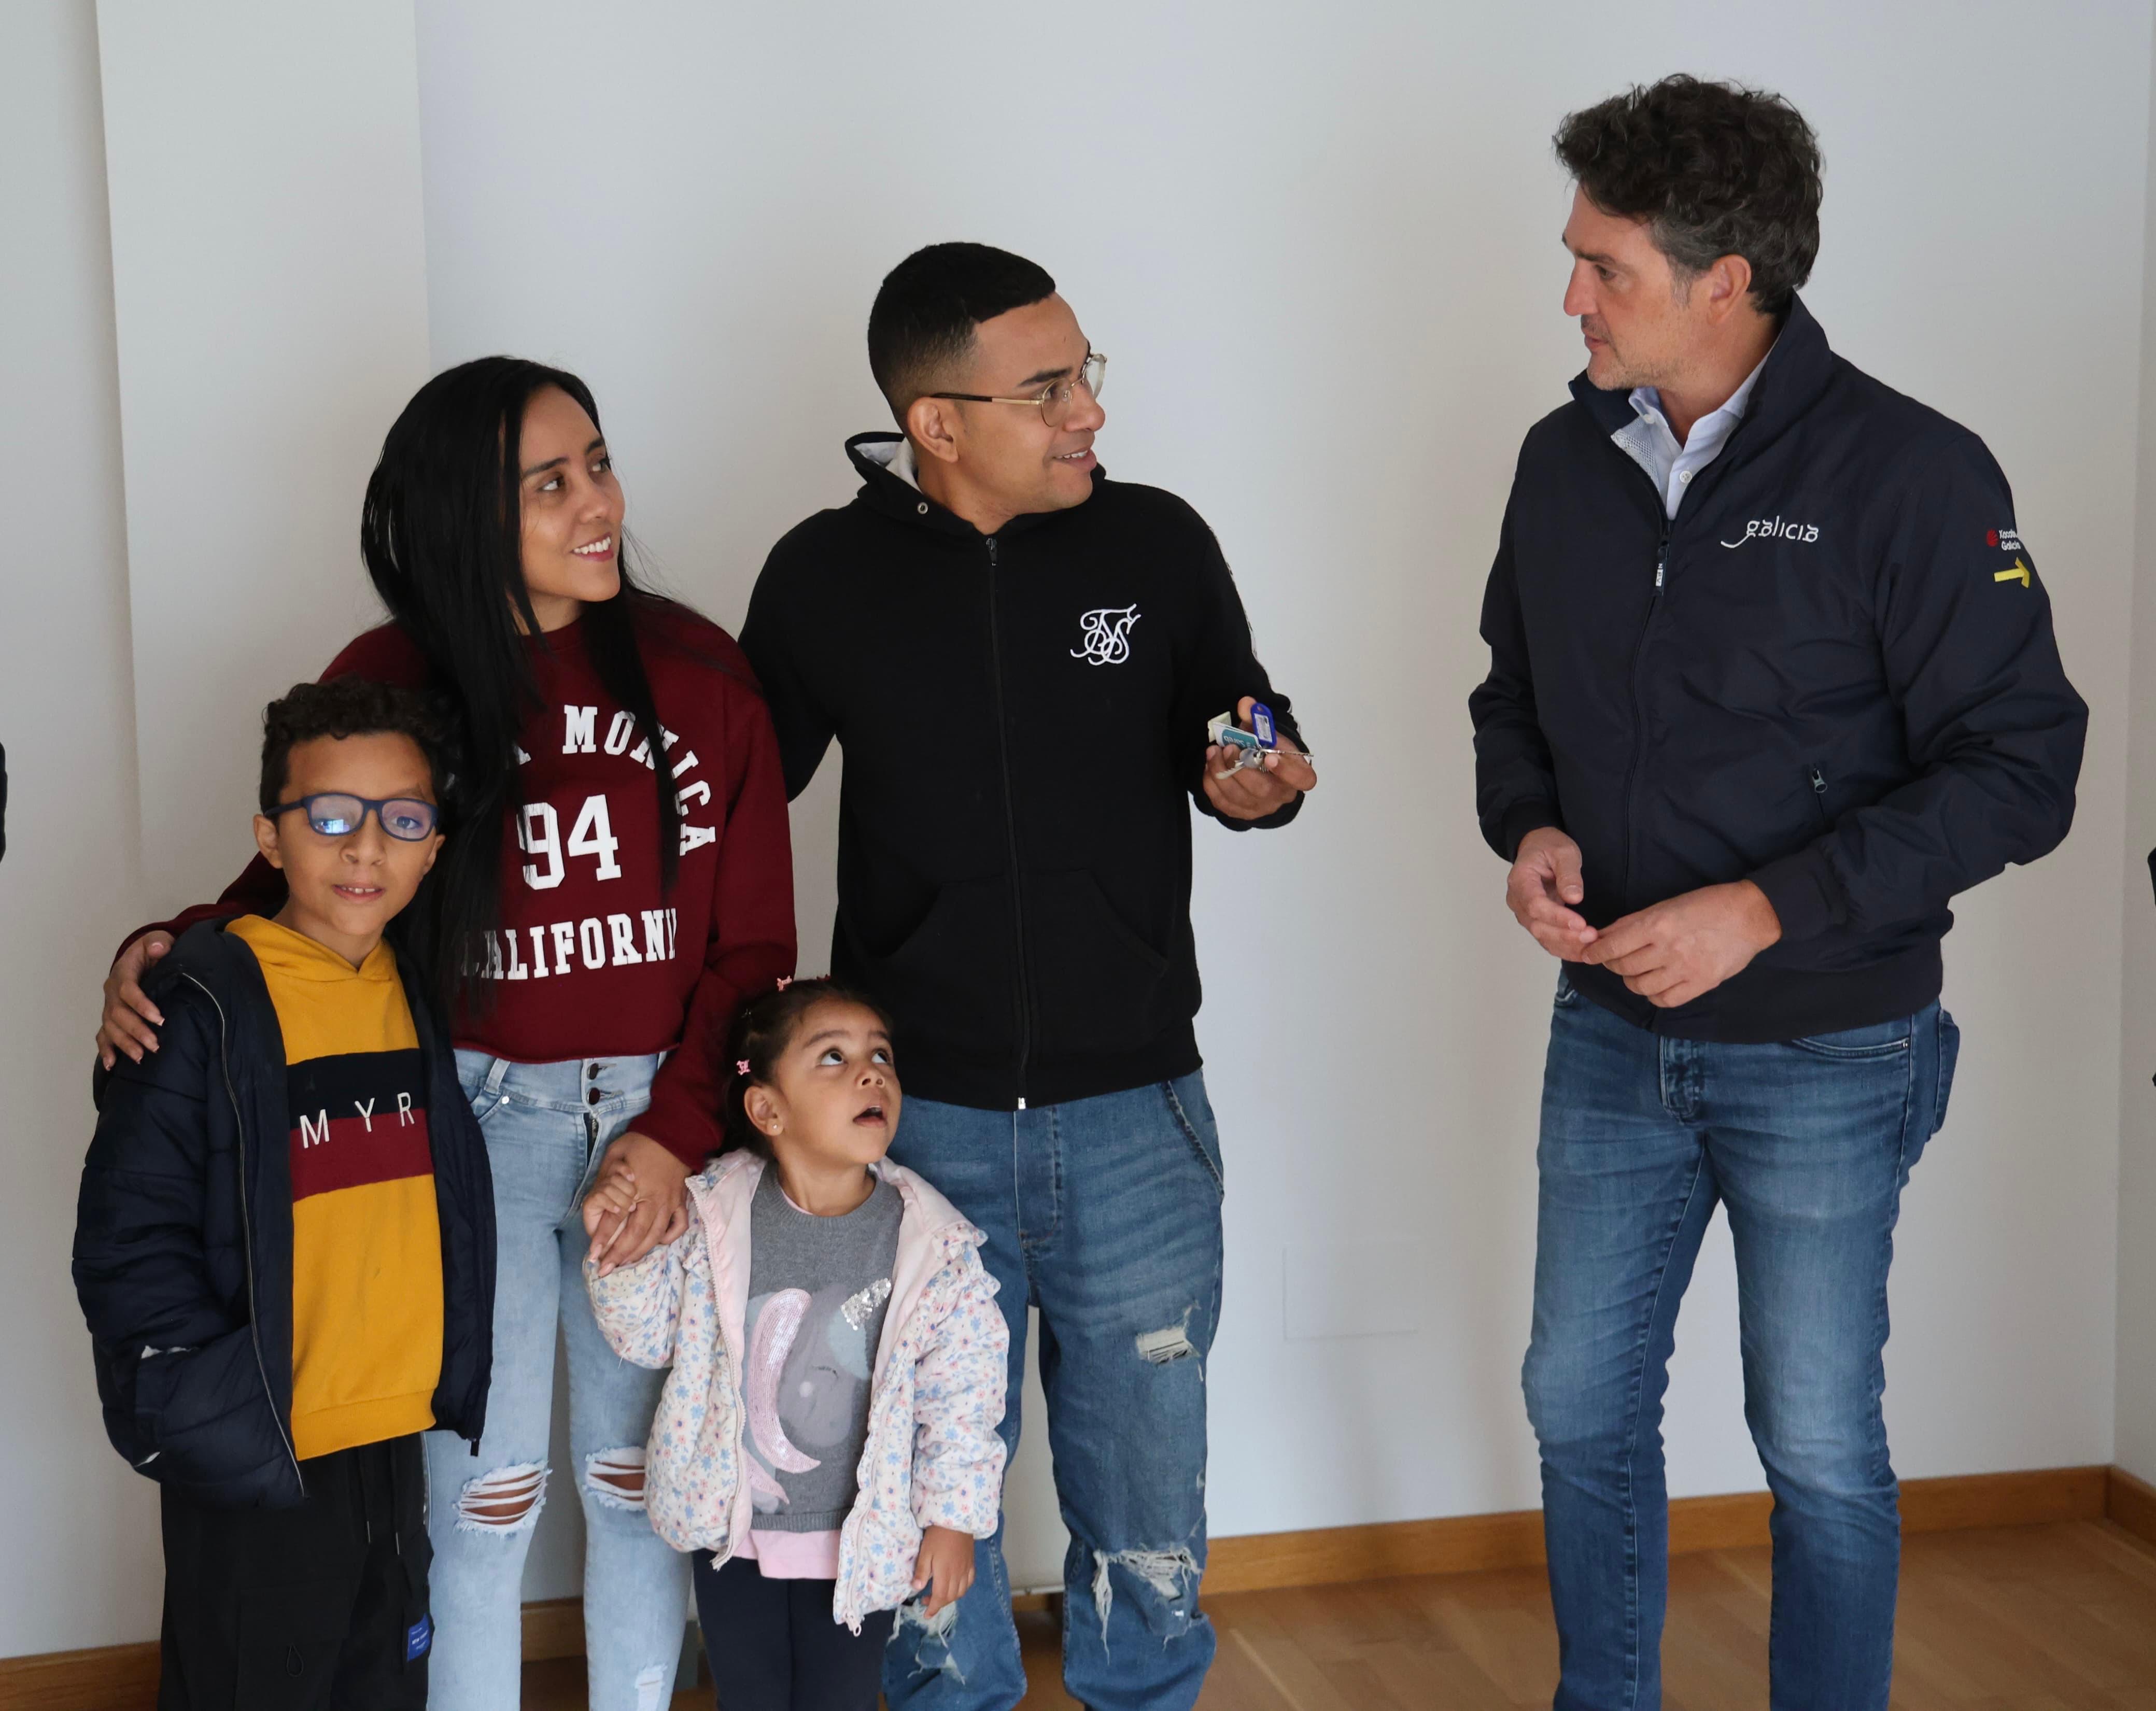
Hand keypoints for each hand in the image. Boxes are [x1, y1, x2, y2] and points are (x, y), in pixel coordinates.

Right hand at [98, 932, 173, 1068]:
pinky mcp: (111, 1018)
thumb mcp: (159, 940)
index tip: (159, 1018)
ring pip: (111, 1027)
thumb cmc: (155, 950)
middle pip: (118, 1014)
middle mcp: (112, 991)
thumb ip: (159, 942)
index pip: (128, 990)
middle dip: (135, 1030)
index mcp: (123, 972)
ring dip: (124, 1043)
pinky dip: (106, 1050)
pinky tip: (111, 1064)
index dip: (141, 1004)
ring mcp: (110, 1006)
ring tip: (140, 1057)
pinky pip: (103, 1035)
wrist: (145, 956)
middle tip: (154, 1045)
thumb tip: (159, 948)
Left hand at [583, 1133, 690, 1275]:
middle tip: (604, 1269)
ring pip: (656, 1236)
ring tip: (623, 1263)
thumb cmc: (639, 1143)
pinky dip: (668, 1238)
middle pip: (636, 1234)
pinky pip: (678, 1226)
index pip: (615, 1218)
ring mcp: (670, 1202)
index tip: (592, 1254)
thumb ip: (605, 1181)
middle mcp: (655, 1199)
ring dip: (639, 1252)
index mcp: (636, 1187)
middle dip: (619, 1254)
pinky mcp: (681, 1201)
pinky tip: (656, 1244)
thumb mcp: (614, 1156)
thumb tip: (598, 1205)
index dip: (603, 1238)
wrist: (673, 1132)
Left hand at [912, 1524, 974, 1618]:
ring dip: (950, 1598)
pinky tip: (956, 1586)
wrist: (957, 1520)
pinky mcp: (971, 1563)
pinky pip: (969, 1582)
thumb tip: (917, 1588)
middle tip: (927, 1600)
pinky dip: (962, 1589)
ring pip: (961, 1592)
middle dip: (939, 1604)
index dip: (933, 1608)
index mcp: (945, 1574)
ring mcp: (966, 1569)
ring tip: (940, 1594)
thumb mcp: (925, 1552)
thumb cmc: (938, 1535)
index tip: (926, 1614)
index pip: (940, 1597)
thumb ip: (922, 1571)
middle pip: (950, 1597)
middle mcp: (958, 1575)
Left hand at [1201, 695, 1315, 821]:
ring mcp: (1260, 808)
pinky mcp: (1240, 813)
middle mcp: (1281, 796)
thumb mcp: (1269, 734)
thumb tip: (1245, 704)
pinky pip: (1222, 803)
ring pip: (1238, 797)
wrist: (1261, 771)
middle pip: (1262, 790)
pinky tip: (1210, 766)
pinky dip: (1212, 783)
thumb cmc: (1270, 751)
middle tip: (1228, 748)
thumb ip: (1258, 719)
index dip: (1286, 771)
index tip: (1269, 756)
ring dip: (1221, 772)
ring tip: (1212, 752)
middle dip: (1241, 768)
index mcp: (1297, 775)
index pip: (1301, 779)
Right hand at [1505, 828, 1595, 959]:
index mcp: (1520, 880)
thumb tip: (1574, 898)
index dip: (1557, 917)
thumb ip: (1568, 874)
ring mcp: (1525, 914)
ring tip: (1593, 946)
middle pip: (1538, 926)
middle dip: (1565, 935)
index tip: (1581, 923)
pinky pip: (1548, 941)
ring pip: (1542, 938)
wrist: (1538, 848)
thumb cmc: (1548, 847)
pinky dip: (1566, 949)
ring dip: (1568, 945)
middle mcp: (1517, 901)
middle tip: (1591, 936)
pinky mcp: (1536, 922)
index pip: (1535, 905)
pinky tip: (1585, 951)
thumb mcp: (1563, 851)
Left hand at [1580, 881, 1781, 1007]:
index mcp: (1657, 925)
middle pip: (1624, 967)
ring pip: (1641, 986)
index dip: (1596, 953)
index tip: (1587, 955)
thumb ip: (1634, 922)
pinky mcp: (1700, 984)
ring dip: (1631, 980)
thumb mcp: (1666, 905)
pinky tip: (1655, 985)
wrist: (1749, 916)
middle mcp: (1668, 949)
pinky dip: (1653, 995)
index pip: (1614, 946)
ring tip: (1635, 971)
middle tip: (1613, 960)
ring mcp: (1685, 969)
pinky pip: (1665, 1000)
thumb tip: (1604, 934)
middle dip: (1612, 964)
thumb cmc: (1706, 905)